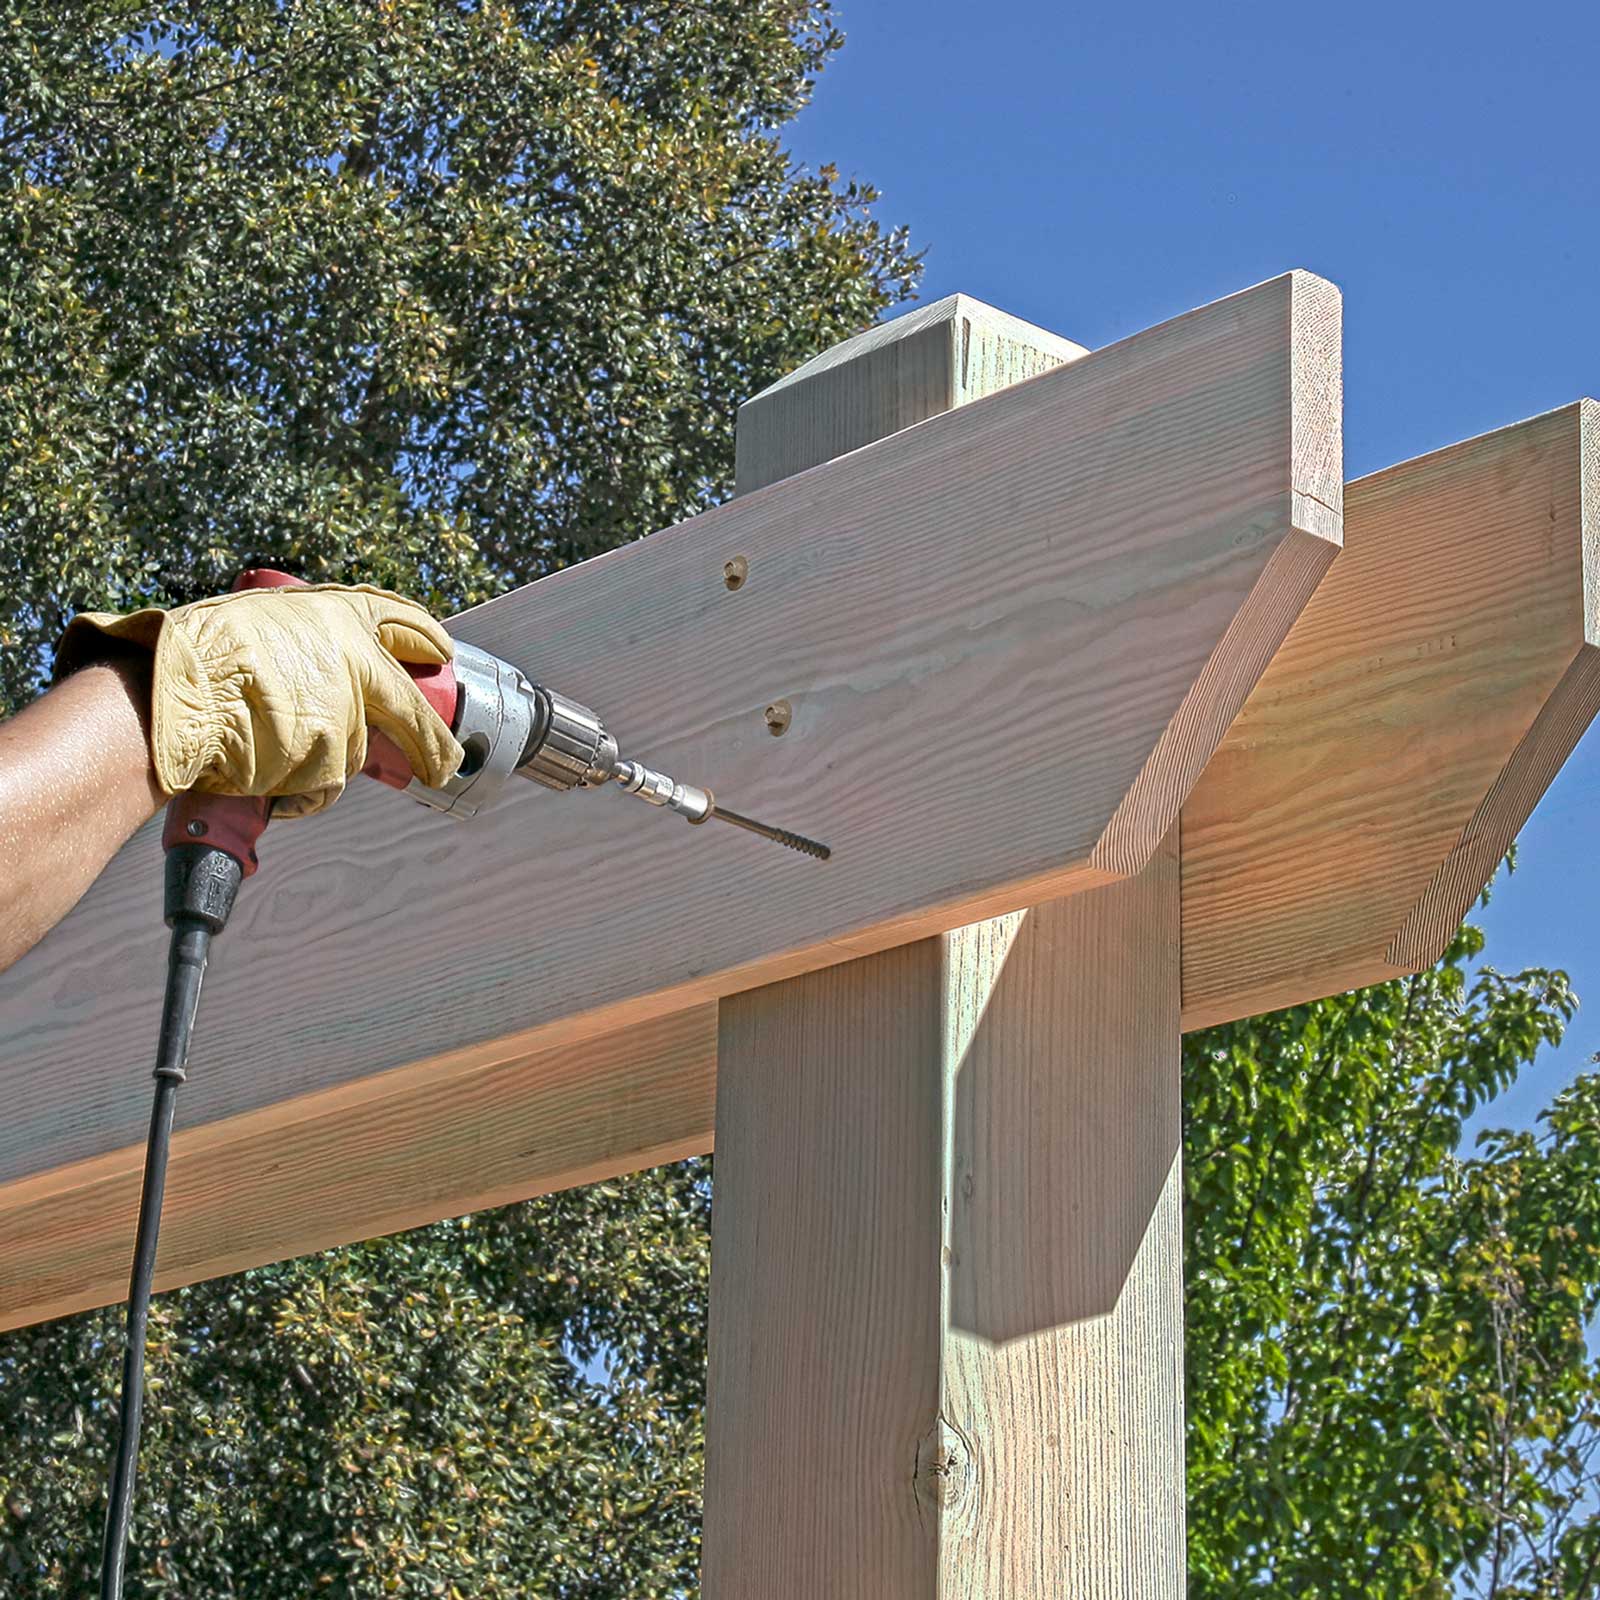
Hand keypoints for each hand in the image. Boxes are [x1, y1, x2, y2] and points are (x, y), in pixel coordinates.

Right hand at [55, 584, 464, 815]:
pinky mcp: (329, 758)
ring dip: (317, 759)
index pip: (401, 621)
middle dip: (433, 745)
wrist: (173, 692)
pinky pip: (319, 786)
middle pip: (413, 712)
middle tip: (443, 765)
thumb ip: (297, 642)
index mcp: (338, 617)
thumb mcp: (258, 620)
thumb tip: (310, 668)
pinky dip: (293, 790)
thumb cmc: (199, 653)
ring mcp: (346, 714)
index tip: (441, 651)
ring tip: (262, 744)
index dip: (425, 638)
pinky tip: (258, 770)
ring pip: (350, 753)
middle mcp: (355, 664)